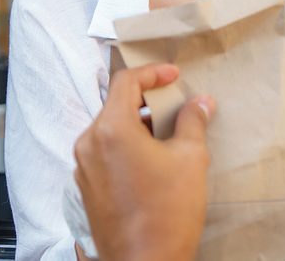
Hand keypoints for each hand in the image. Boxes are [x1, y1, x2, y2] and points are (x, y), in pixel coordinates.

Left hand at [71, 64, 214, 260]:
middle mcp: (88, 144)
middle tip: (177, 107)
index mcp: (110, 130)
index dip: (152, 73)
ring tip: (169, 136)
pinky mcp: (86, 188)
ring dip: (139, 125)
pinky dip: (127, 146)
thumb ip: (193, 121)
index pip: (125, 82)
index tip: (174, 76)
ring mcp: (83, 168)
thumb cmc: (168, 211)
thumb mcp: (190, 158)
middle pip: (117, 106)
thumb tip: (200, 102)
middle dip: (148, 102)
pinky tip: (153, 161)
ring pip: (111, 130)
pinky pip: (105, 153)